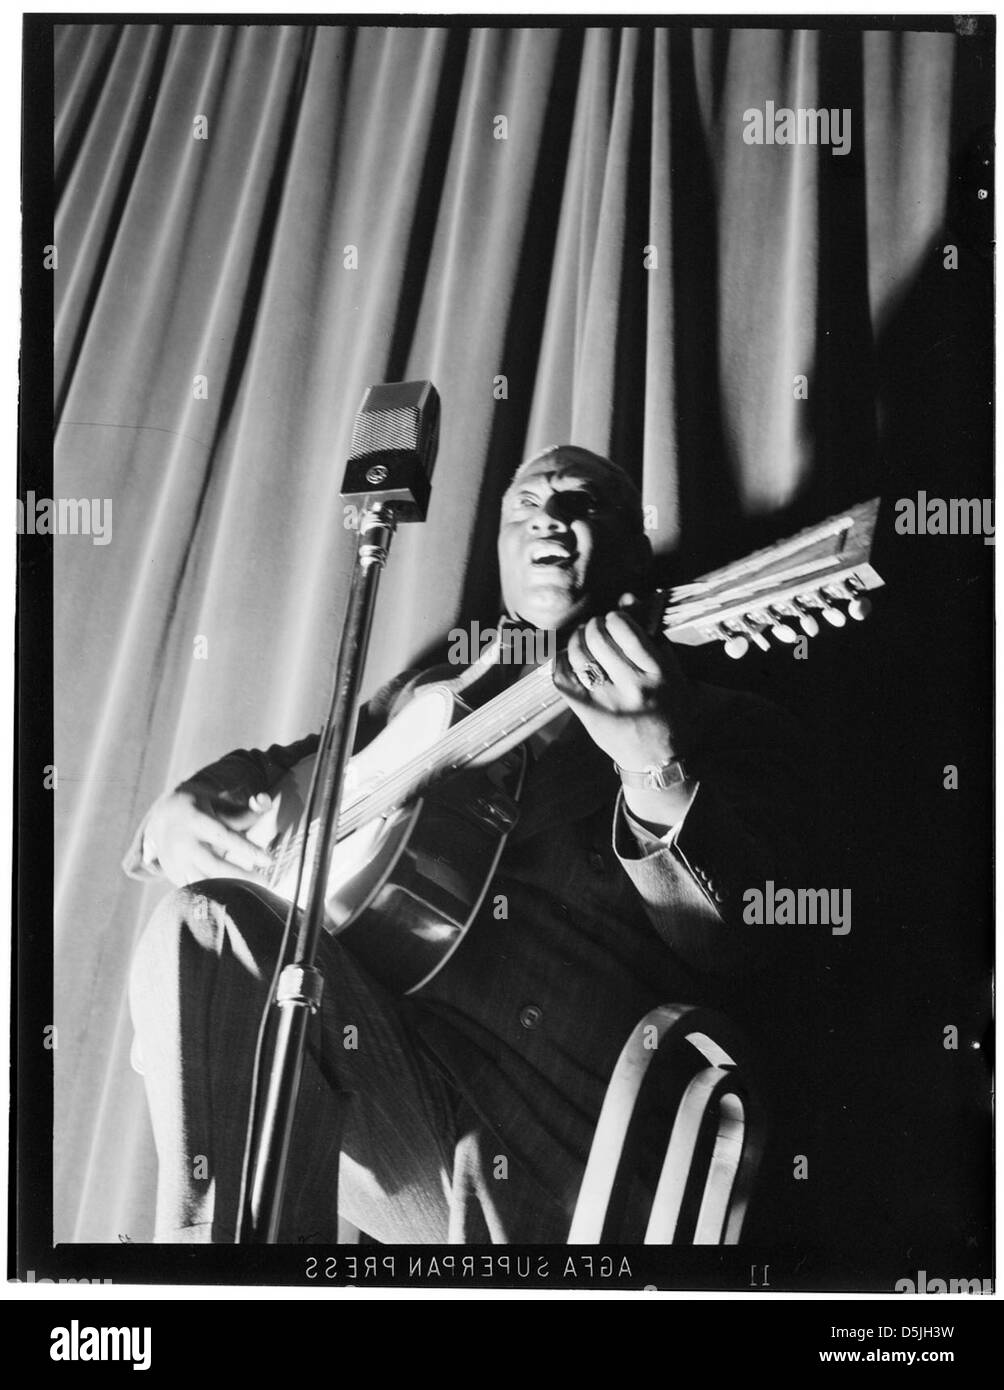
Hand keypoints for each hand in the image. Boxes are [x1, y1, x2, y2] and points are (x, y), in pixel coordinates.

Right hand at [143, 789, 274, 887]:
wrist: (162, 815)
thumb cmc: (200, 807)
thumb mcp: (218, 803)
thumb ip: (243, 811)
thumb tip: (266, 803)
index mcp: (195, 819)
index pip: (224, 836)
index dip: (247, 849)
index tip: (268, 860)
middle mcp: (183, 841)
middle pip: (214, 865)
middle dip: (241, 875)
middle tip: (266, 882)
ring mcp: (175, 860)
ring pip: (203, 880)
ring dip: (227, 888)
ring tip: (250, 890)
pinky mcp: (172, 873)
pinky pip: (194, 888)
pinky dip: (213, 893)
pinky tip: (232, 895)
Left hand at [553, 598, 697, 830]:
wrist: (658, 761)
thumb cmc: (669, 711)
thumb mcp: (673, 673)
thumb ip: (652, 636)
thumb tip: (627, 598)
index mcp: (659, 673)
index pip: (626, 630)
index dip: (615, 617)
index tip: (614, 619)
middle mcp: (633, 686)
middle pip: (598, 639)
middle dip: (593, 626)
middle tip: (595, 627)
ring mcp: (607, 702)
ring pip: (578, 655)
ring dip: (576, 639)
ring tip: (581, 638)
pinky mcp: (588, 714)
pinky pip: (563, 678)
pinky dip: (560, 661)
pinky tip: (567, 657)